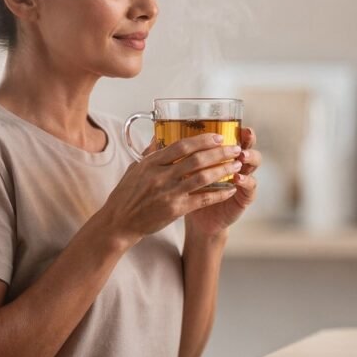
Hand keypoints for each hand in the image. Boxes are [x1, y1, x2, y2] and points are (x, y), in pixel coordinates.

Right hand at [94, 133, 243, 242]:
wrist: (119, 222)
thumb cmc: (127, 194)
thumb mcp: (135, 168)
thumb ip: (150, 152)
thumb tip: (158, 134)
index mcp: (151, 163)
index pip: (181, 146)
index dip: (202, 140)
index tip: (218, 136)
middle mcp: (160, 176)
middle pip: (196, 159)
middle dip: (219, 152)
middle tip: (234, 149)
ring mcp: (168, 193)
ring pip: (202, 177)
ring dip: (223, 170)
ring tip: (237, 165)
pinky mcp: (175, 210)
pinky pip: (202, 199)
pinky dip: (218, 193)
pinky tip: (230, 189)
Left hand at [184, 127, 260, 236]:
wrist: (200, 224)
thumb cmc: (190, 196)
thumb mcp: (183, 174)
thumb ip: (178, 156)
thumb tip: (158, 135)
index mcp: (221, 155)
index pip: (232, 135)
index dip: (234, 127)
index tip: (233, 119)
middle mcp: (235, 164)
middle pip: (246, 145)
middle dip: (247, 139)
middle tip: (245, 133)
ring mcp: (242, 180)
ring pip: (253, 163)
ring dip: (249, 158)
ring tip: (241, 156)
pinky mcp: (244, 197)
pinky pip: (250, 188)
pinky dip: (246, 182)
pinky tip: (238, 179)